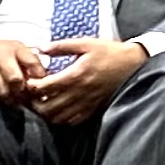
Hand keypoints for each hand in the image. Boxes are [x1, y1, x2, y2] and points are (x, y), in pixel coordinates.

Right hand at [0, 36, 44, 104]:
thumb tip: (45, 80)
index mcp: (15, 48)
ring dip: (11, 98)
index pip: (31, 62)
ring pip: (1, 90)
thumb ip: (33, 63)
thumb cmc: (4, 52)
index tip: (40, 85)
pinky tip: (2, 98)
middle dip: (23, 91)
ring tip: (15, 99)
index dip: (38, 77)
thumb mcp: (21, 51)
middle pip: (15, 80)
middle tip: (27, 97)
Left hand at [26, 39, 145, 123]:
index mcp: (76, 75)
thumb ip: (61, 46)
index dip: (32, 86)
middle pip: (47, 107)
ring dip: (46, 113)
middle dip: (34, 103)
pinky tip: (59, 110)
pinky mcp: (94, 108)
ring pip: (58, 117)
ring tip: (42, 104)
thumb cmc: (110, 52)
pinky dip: (61, 118)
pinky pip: (72, 120)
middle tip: (31, 96)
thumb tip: (40, 48)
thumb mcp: (86, 43)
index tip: (29, 81)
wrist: (134, 64)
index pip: (44, 87)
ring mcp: (86, 102)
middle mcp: (79, 92)